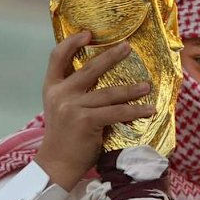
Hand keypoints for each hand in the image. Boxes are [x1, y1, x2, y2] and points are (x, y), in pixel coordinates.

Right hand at [34, 32, 155, 190]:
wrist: (57, 165)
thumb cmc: (65, 137)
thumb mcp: (61, 108)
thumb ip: (74, 92)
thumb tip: (103, 75)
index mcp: (52, 88)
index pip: (57, 57)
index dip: (72, 42)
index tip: (88, 34)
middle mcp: (60, 94)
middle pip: (90, 68)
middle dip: (112, 56)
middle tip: (128, 48)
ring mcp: (72, 107)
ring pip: (109, 92)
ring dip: (132, 90)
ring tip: (147, 86)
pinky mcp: (86, 121)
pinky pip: (116, 112)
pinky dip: (135, 111)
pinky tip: (148, 110)